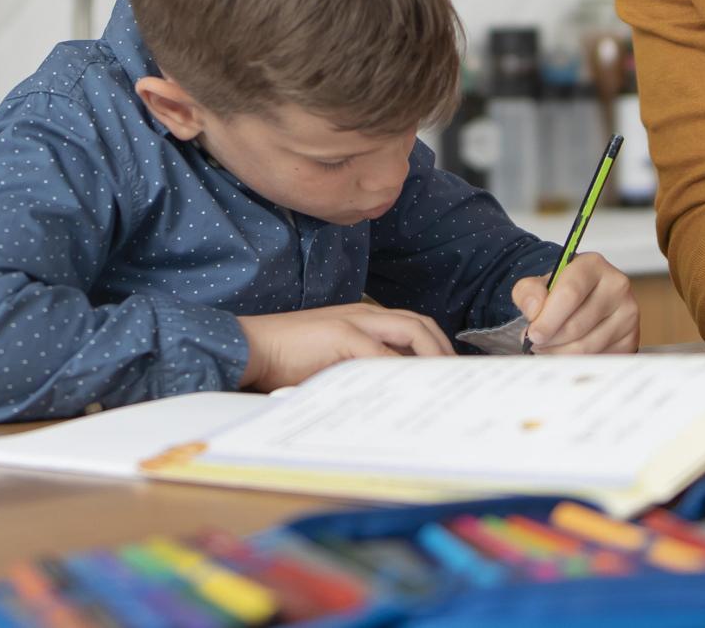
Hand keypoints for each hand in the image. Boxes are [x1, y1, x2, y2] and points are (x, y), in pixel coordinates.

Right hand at [237, 302, 452, 389]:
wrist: (250, 346)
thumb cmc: (286, 359)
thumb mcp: (333, 362)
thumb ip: (362, 368)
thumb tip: (393, 392)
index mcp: (363, 318)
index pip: (412, 326)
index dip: (435, 346)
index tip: (448, 371)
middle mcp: (363, 313)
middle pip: (420, 323)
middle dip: (443, 349)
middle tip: (455, 378)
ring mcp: (353, 320)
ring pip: (411, 329)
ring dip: (431, 354)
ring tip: (441, 379)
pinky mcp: (340, 332)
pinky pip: (380, 352)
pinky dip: (398, 369)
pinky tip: (408, 386)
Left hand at [513, 253, 638, 353]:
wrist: (586, 300)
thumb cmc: (563, 292)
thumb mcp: (539, 284)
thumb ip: (528, 293)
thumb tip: (534, 310)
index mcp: (592, 265)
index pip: (569, 294)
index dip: (547, 319)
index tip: (533, 333)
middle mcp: (616, 285)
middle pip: (576, 326)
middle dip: (550, 340)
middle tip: (537, 342)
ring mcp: (628, 313)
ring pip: (586, 347)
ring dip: (560, 353)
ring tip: (549, 346)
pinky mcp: (631, 337)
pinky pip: (597, 359)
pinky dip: (577, 360)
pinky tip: (568, 350)